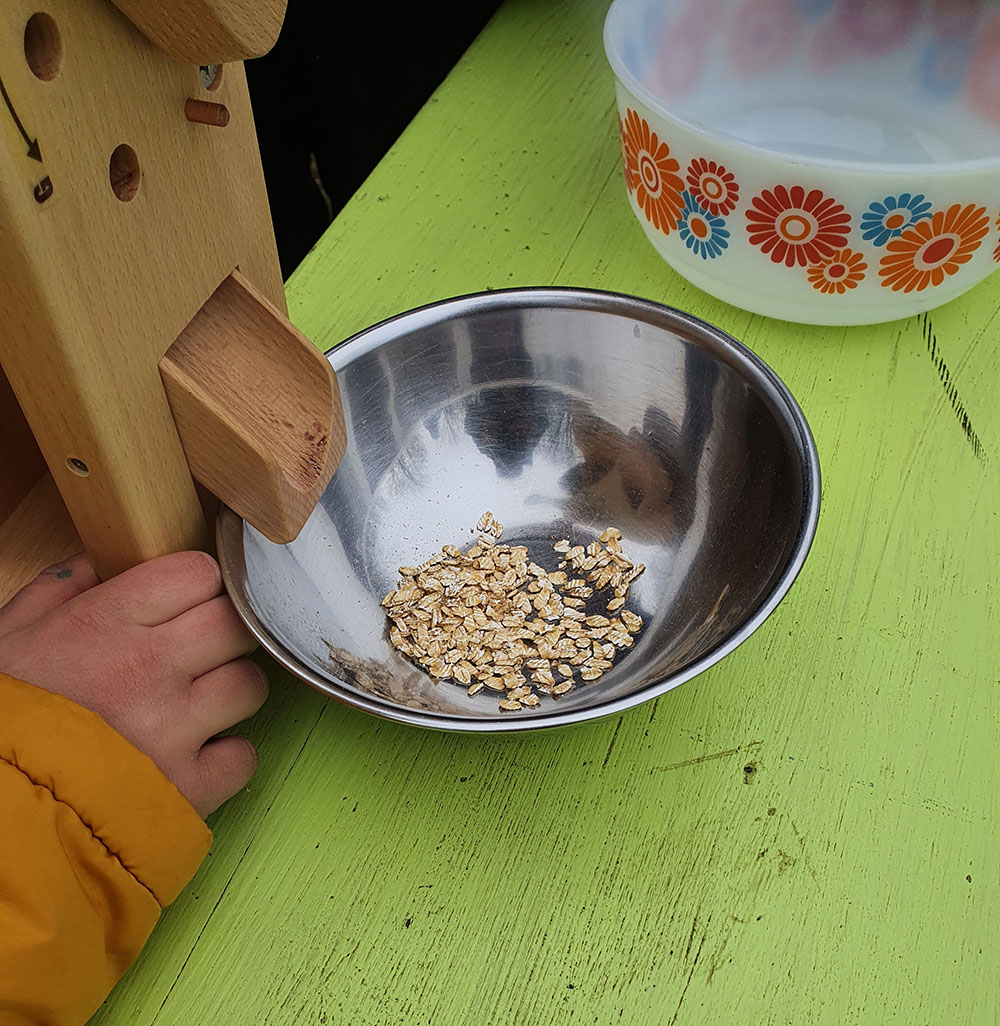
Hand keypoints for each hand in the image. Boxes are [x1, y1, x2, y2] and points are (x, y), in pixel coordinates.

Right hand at [0, 551, 267, 817]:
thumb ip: (61, 590)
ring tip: (192, 707)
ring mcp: (174, 730)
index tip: (185, 602)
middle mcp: (148, 670)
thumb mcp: (9, 638)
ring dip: (229, 692)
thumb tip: (108, 561)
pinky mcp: (188, 789)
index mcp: (103, 625)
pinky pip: (243, 757)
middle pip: (235, 623)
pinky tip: (191, 757)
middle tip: (198, 651)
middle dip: (222, 632)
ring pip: (249, 684)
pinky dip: (225, 758)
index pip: (197, 573)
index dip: (196, 585)